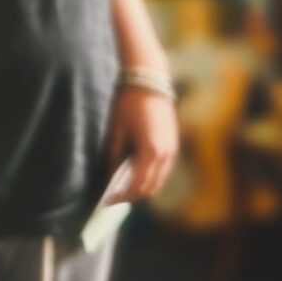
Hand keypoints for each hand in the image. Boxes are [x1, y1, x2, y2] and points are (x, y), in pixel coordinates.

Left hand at [106, 87, 180, 203]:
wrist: (149, 79)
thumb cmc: (128, 103)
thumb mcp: (116, 130)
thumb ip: (113, 156)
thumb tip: (109, 176)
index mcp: (150, 151)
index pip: (137, 186)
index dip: (122, 196)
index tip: (108, 200)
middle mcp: (165, 154)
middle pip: (150, 187)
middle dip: (132, 195)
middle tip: (114, 196)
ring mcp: (172, 150)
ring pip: (159, 180)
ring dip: (143, 186)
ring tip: (123, 186)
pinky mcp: (173, 144)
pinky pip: (163, 169)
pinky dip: (150, 175)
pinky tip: (135, 172)